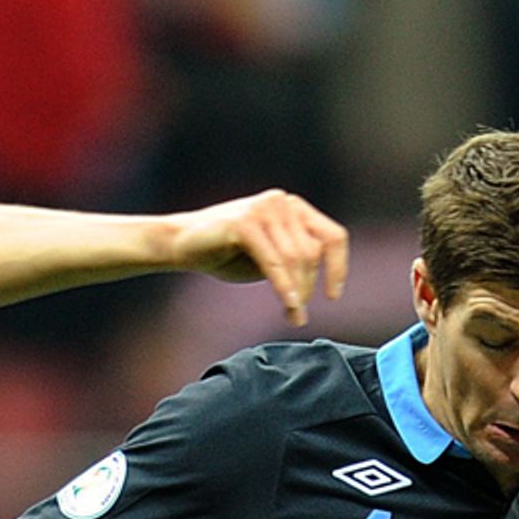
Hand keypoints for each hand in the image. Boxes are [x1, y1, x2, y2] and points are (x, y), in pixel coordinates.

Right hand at [171, 190, 348, 325]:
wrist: (179, 243)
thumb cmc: (223, 252)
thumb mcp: (269, 256)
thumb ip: (294, 260)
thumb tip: (318, 281)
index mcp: (292, 207)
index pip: (332, 236)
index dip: (339, 267)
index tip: (333, 295)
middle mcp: (282, 202)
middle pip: (312, 253)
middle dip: (308, 288)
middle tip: (298, 315)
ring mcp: (264, 209)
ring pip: (296, 259)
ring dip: (297, 293)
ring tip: (293, 316)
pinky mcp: (246, 222)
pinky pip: (274, 261)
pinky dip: (284, 286)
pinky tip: (288, 305)